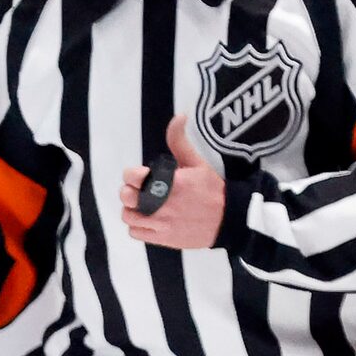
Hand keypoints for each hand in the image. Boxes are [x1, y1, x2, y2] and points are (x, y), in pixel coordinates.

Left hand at [119, 116, 225, 249]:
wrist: (229, 219)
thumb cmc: (211, 190)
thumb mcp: (197, 163)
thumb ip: (180, 142)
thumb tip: (179, 116)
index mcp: (169, 182)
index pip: (132, 176)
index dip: (132, 174)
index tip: (140, 175)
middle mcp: (162, 203)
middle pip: (126, 196)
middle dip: (130, 190)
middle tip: (141, 190)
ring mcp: (161, 223)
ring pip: (128, 216)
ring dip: (132, 209)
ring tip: (143, 205)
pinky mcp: (162, 238)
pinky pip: (135, 233)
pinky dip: (138, 227)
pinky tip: (149, 220)